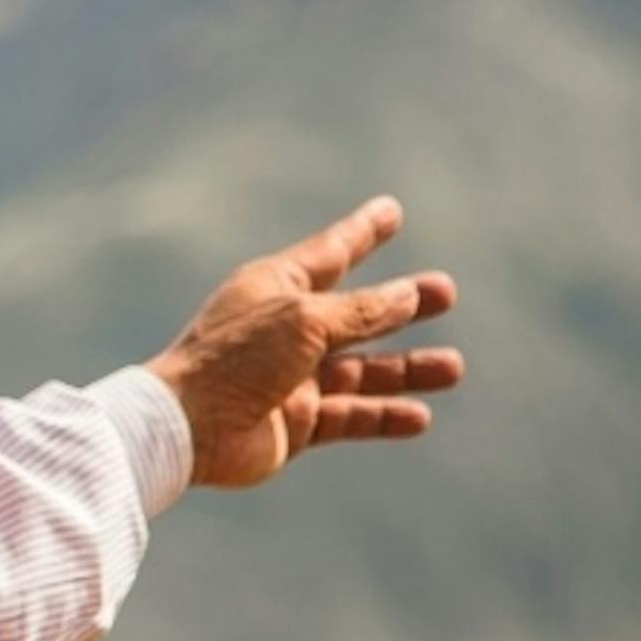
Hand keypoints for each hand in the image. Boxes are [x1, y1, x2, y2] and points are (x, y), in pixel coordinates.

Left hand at [145, 196, 463, 489]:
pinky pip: (348, 417)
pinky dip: (382, 416)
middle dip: (400, 305)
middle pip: (355, 314)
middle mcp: (283, 331)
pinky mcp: (293, 424)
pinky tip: (418, 416)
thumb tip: (409, 294)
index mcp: (273, 289)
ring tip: (453, 367)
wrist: (187, 428)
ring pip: (360, 371)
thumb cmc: (236, 359)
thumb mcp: (306, 320)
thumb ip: (362, 310)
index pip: (330, 254)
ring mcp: (288, 379)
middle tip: (445, 293)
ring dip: (405, 369)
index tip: (391, 212)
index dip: (362, 233)